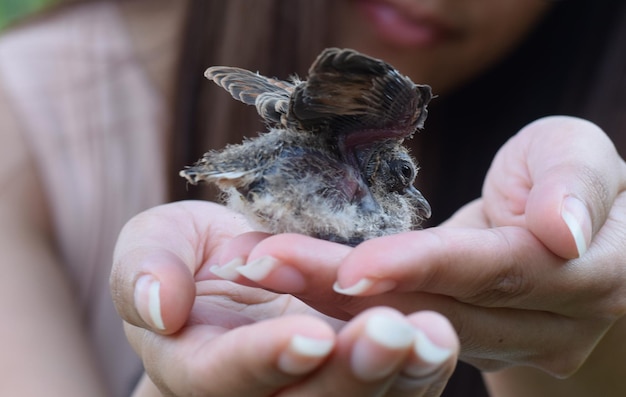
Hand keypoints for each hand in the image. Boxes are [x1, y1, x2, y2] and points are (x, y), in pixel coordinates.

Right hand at [110, 201, 458, 396]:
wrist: (231, 271)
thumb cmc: (188, 256)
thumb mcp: (153, 244)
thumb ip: (142, 271)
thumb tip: (159, 305)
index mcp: (197, 365)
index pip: (223, 380)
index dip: (262, 361)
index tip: (306, 334)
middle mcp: (258, 392)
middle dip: (349, 374)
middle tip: (393, 332)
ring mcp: (309, 388)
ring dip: (399, 377)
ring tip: (432, 336)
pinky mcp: (350, 377)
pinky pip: (390, 388)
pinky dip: (419, 369)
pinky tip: (440, 337)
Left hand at [217, 116, 625, 378]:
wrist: (565, 223)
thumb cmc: (566, 172)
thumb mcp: (578, 153)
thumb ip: (577, 182)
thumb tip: (562, 231)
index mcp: (588, 278)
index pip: (497, 273)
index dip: (426, 268)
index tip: (353, 267)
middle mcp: (547, 328)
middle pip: (437, 309)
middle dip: (343, 289)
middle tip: (262, 263)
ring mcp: (504, 342)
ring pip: (407, 325)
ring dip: (326, 299)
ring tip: (256, 268)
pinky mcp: (464, 338)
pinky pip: (399, 322)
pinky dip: (339, 302)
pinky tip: (284, 278)